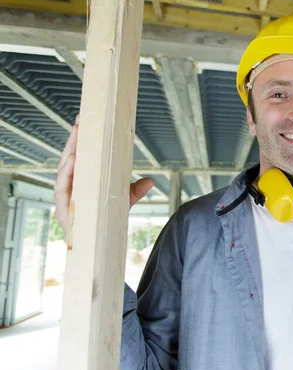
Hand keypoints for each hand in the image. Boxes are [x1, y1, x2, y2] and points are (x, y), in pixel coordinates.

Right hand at [53, 115, 154, 236]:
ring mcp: (65, 200)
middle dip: (74, 140)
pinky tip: (73, 160)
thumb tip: (151, 181)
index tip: (84, 121)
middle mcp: (70, 189)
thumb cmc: (104, 221)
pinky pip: (63, 189)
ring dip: (69, 152)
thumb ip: (133, 191)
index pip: (79, 158)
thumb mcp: (121, 203)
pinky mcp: (64, 210)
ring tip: (77, 136)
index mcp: (80, 183)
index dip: (80, 140)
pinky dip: (67, 174)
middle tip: (81, 121)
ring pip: (64, 171)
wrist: (99, 248)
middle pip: (70, 160)